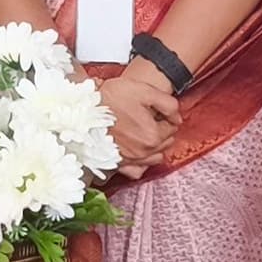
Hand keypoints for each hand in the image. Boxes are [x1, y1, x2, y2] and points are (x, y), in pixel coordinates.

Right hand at [99, 59, 181, 175]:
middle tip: (148, 117)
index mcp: (153, 135)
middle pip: (165, 143)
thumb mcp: (146, 91)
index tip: (155, 109)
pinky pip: (137, 171)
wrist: (84, 108)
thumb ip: (169, 104)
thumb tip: (177, 118)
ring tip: (142, 132)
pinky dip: (140, 163)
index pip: (172, 127)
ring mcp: (130, 159)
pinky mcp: (117, 163)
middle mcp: (143, 152)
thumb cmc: (112, 98)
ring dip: (153, 146)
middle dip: (161, 131)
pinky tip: (136, 151)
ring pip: (154, 158)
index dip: (166, 116)